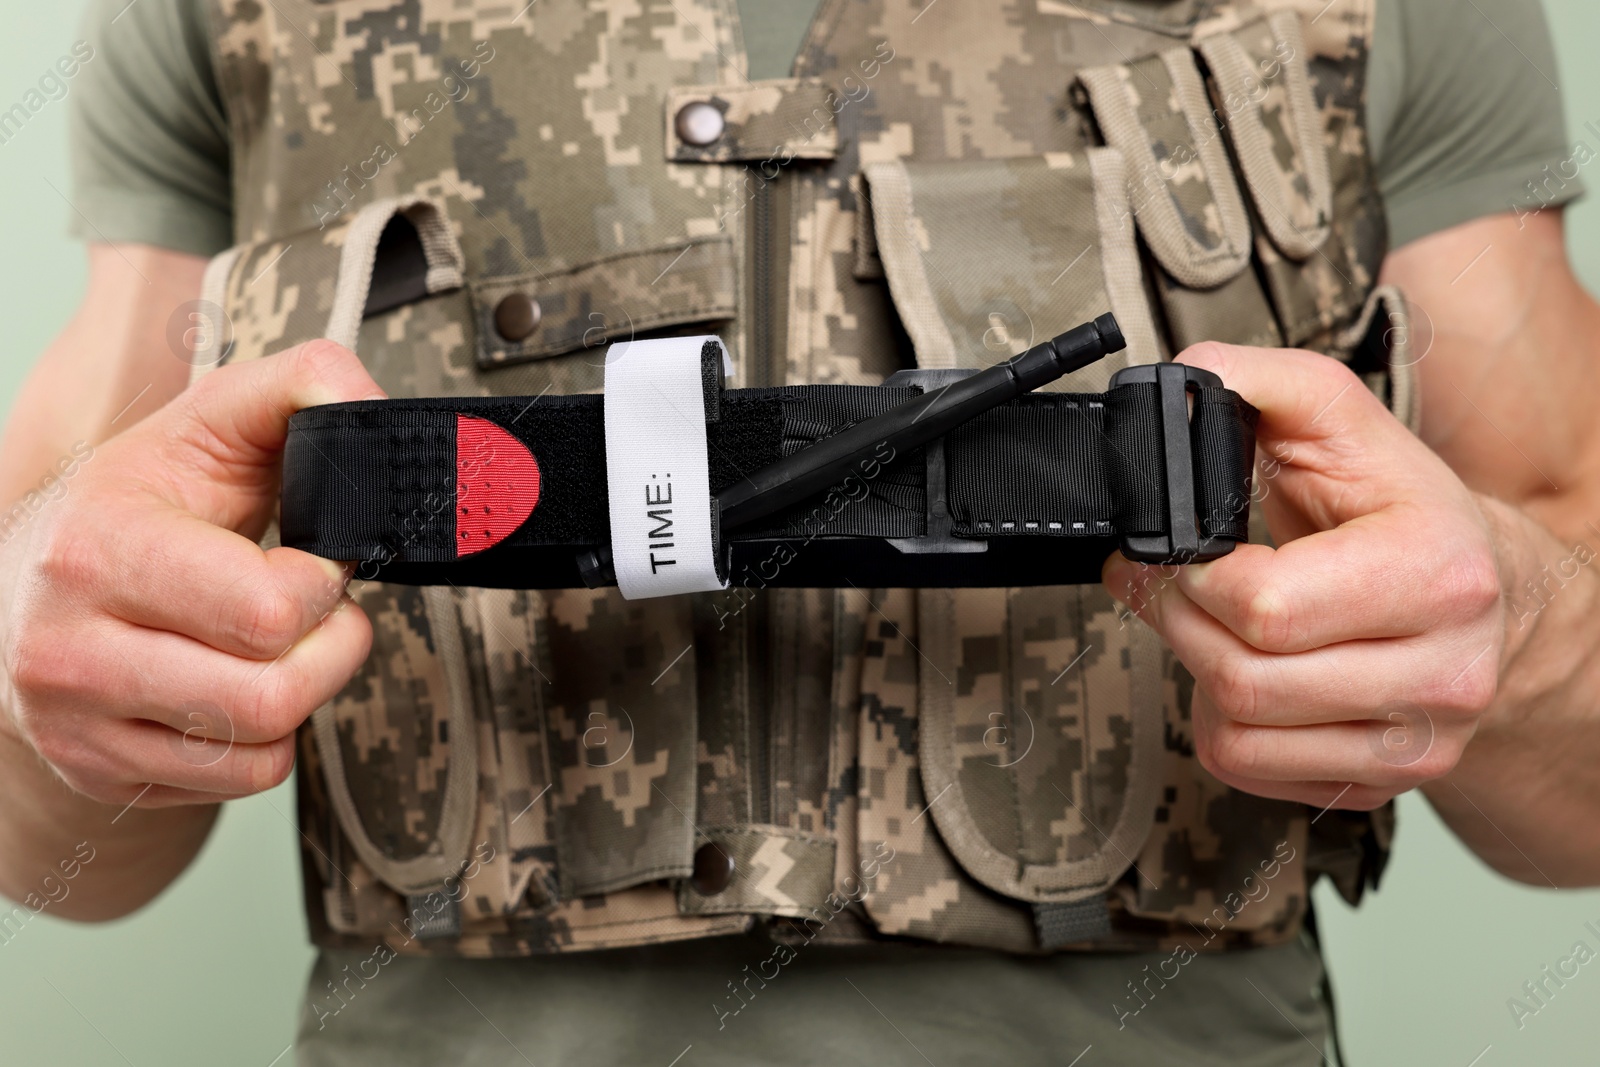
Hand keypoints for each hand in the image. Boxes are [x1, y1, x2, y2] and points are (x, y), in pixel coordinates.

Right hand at [0, 341, 379, 808]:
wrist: (31, 577)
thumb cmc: (142, 498)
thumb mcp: (212, 418)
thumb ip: (302, 385)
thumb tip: (368, 405)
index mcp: (98, 548)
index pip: (267, 610)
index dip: (320, 582)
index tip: (307, 555)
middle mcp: (70, 648)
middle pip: (271, 694)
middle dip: (328, 645)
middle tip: (310, 606)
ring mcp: (77, 723)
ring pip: (261, 746)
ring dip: (305, 690)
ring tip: (280, 642)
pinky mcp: (100, 772)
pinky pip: (241, 781)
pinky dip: (269, 737)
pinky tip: (242, 683)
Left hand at [1103, 344, 1505, 810]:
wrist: (1491, 594)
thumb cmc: (1405, 509)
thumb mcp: (1341, 418)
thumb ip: (1259, 382)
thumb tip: (1182, 384)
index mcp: (1438, 573)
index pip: (1265, 607)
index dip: (1189, 576)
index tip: (1172, 550)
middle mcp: (1444, 670)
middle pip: (1243, 678)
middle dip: (1177, 620)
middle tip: (1167, 582)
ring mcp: (1417, 740)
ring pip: (1239, 735)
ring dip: (1194, 673)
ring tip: (1208, 622)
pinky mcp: (1380, 782)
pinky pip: (1251, 771)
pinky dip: (1223, 724)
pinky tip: (1246, 674)